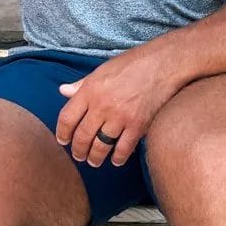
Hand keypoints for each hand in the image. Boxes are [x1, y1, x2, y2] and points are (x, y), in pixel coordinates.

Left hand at [56, 42, 182, 167]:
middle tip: (78, 156)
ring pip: (101, 145)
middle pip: (82, 136)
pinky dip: (118, 157)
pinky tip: (116, 161)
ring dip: (95, 157)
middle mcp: (102, 106)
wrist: (163, 64)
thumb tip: (63, 91)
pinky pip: (124, 148)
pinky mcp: (138, 125)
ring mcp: (120, 117)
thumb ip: (81, 84)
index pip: (67, 118)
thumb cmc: (132, 64)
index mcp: (90, 90)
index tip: (63, 141)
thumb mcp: (102, 70)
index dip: (62, 133)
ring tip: (94, 161)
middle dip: (78, 150)